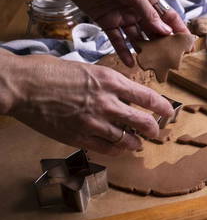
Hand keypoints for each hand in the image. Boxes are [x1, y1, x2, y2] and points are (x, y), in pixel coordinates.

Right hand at [1, 50, 173, 154]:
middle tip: (156, 132)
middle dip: (153, 129)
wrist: (23, 85)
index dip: (162, 107)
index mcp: (110, 81)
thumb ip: (107, 84)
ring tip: (138, 144)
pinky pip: (107, 148)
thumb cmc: (50, 72)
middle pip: (142, 122)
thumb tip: (123, 95)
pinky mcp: (80, 137)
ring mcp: (94, 122)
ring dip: (136, 143)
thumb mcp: (87, 69)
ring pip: (126, 139)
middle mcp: (107, 102)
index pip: (147, 97)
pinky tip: (120, 150)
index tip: (169, 111)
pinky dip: (117, 150)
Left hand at [60, 0, 190, 66]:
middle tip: (169, 60)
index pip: (168, 17)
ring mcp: (122, 16)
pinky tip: (130, 63)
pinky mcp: (107, 22)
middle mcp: (137, 9)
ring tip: (151, 65)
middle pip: (153, 30)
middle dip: (162, 45)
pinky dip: (122, 51)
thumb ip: (148, 13)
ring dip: (143, 51)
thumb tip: (165, 31)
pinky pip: (117, 40)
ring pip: (136, 38)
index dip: (178, 30)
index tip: (186, 44)